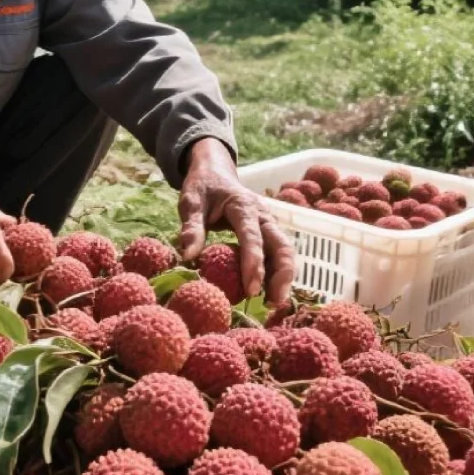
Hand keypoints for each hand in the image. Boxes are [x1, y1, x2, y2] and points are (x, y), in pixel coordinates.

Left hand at [177, 137, 293, 306]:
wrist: (215, 171)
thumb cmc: (202, 188)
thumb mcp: (191, 202)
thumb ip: (191, 227)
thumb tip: (188, 256)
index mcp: (243, 206)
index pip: (253, 237)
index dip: (253, 263)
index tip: (252, 289)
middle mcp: (263, 215)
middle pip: (282, 245)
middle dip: (282, 274)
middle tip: (273, 302)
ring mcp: (269, 224)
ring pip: (285, 251)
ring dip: (284, 277)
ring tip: (273, 303)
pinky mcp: (269, 232)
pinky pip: (279, 253)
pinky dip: (278, 273)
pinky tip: (270, 293)